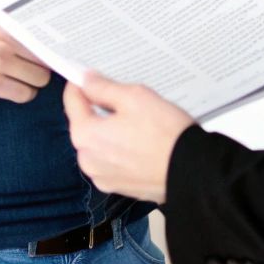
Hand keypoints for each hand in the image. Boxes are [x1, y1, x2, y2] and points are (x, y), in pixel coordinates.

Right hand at [0, 14, 50, 102]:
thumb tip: (53, 38)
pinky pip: (23, 95)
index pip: (44, 39)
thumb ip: (16, 28)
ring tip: (15, 77)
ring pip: (37, 81)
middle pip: (45, 63)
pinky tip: (5, 86)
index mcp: (5, 25)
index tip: (59, 55)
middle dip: (39, 69)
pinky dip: (19, 94)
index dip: (53, 50)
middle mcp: (2, 43)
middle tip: (26, 68)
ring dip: (30, 82)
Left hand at [62, 72, 194, 203]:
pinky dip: (121, 149)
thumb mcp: (134, 97)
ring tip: (139, 123)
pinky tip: (142, 142)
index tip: (90, 77)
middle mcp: (87, 160)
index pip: (71, 101)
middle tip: (125, 100)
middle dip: (99, 110)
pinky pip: (112, 160)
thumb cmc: (166, 135)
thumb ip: (104, 88)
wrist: (192, 172)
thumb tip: (86, 81)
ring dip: (111, 130)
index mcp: (85, 135)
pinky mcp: (119, 186)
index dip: (81, 84)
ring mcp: (102, 176)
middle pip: (85, 124)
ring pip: (99, 143)